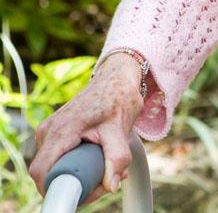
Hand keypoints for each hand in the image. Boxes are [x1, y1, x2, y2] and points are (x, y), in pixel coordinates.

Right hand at [28, 54, 144, 202]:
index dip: (58, 188)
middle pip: (49, 172)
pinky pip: (58, 157)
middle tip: (105, 179)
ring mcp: (49, 131)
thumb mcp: (121, 128)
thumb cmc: (118, 99)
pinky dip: (77, 163)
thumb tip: (111, 186)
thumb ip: (117, 158)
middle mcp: (48, 131)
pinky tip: (99, 157)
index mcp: (61, 130)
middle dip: (77, 182)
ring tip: (107, 165)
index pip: (42, 172)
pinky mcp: (55, 133)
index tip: (85, 191)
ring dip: (80, 173)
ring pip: (55, 166)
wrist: (116, 79)